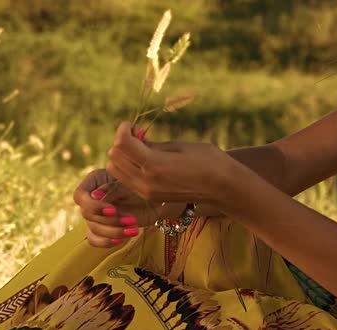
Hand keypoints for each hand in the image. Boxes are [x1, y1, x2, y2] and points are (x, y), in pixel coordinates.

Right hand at [73, 168, 164, 247]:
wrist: (154, 198)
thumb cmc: (141, 186)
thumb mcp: (129, 184)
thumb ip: (113, 189)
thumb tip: (95, 196)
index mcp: (94, 181)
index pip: (80, 196)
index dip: (94, 205)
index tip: (113, 210)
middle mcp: (90, 198)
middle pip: (87, 215)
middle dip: (110, 220)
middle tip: (132, 220)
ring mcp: (95, 214)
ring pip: (93, 228)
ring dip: (113, 232)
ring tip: (134, 230)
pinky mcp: (101, 228)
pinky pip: (95, 239)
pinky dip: (106, 242)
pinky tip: (121, 241)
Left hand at [105, 122, 249, 209]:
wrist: (223, 188)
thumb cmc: (207, 160)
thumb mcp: (178, 146)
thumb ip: (152, 145)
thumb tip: (134, 139)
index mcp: (154, 165)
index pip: (122, 144)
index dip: (123, 129)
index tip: (133, 124)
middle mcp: (145, 182)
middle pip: (114, 158)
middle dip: (120, 142)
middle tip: (136, 135)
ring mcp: (146, 192)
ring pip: (116, 170)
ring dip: (122, 156)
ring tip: (139, 148)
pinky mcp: (150, 197)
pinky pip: (126, 180)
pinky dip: (128, 167)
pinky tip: (144, 160)